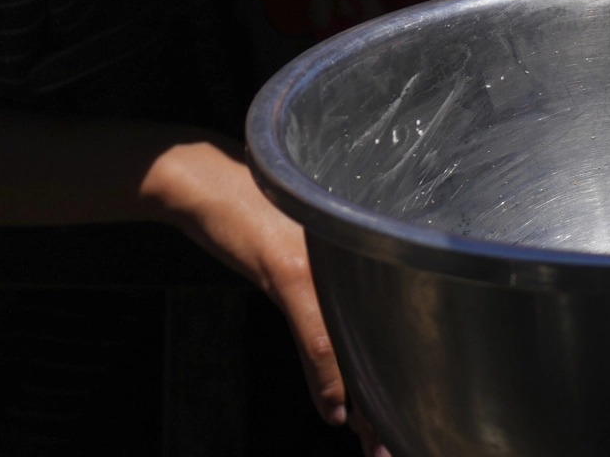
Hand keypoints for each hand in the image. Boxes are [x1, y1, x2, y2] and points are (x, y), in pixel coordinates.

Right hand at [142, 138, 381, 452]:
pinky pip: (316, 335)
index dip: (400, 379)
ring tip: (375, 443)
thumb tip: (342, 347)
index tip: (409, 420)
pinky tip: (335, 410)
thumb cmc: (247, 211)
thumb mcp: (293, 252)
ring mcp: (319, 261)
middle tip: (398, 444)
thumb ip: (321, 288)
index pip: (389, 324)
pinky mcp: (287, 266)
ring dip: (365, 401)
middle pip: (379, 340)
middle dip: (388, 400)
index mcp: (356, 250)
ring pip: (353, 346)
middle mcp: (348, 254)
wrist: (199, 179)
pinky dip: (327, 377)